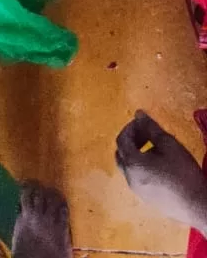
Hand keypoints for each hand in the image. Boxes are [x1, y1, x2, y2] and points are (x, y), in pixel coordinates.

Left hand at [116, 111, 206, 233]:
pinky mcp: (147, 200)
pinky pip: (137, 178)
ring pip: (129, 168)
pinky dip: (141, 166)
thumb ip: (151, 128)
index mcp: (132, 164)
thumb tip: (138, 114)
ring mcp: (137, 192)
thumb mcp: (168, 144)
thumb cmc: (182, 172)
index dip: (130, 127)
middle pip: (122, 154)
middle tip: (146, 133)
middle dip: (131, 140)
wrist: (196, 205)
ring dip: (136, 153)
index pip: (121, 140)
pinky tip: (159, 165)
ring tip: (155, 148)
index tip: (143, 122)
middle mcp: (130, 179)